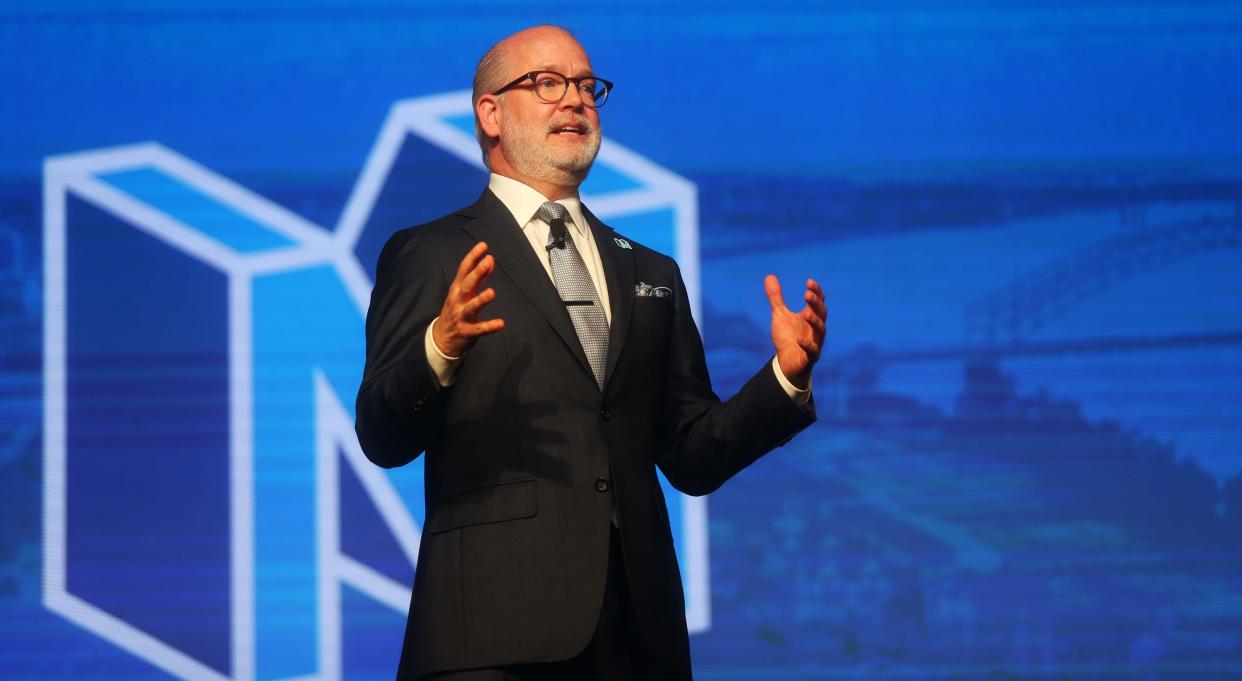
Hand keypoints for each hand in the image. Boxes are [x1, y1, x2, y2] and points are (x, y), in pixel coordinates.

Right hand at [433, 242, 504, 356]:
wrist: (442, 339)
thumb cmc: (456, 310)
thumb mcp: (463, 292)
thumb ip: (478, 277)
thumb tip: (490, 260)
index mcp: (457, 289)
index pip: (464, 270)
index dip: (473, 257)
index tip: (483, 245)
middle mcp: (457, 301)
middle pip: (467, 285)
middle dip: (477, 273)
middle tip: (489, 260)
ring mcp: (461, 316)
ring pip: (471, 307)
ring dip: (481, 299)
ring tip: (492, 292)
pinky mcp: (467, 331)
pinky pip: (479, 329)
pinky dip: (490, 326)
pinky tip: (501, 323)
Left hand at [764, 274, 826, 389]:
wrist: (787, 362)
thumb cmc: (787, 337)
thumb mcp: (779, 315)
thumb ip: (776, 297)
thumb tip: (769, 276)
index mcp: (810, 316)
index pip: (818, 301)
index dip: (816, 291)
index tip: (809, 282)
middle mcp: (815, 328)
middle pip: (822, 313)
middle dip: (816, 303)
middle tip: (807, 294)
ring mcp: (815, 341)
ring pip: (821, 330)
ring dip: (815, 321)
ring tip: (806, 314)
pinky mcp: (811, 356)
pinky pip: (813, 350)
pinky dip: (808, 345)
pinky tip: (799, 339)